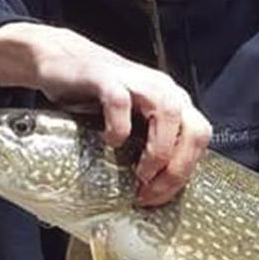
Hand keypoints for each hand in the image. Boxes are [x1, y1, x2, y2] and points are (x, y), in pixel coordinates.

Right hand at [0, 22, 210, 205]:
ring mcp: (138, 80)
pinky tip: (111, 141)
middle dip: (177, 168)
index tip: (157, 198)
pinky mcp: (107, 77)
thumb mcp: (129, 124)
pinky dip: (119, 127)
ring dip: (158, 151)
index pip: (199, 140)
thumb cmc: (95, 98)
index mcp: (174, 102)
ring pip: (168, 114)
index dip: (183, 174)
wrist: (60, 61)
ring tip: (139, 174)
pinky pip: (121, 102)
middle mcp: (164, 89)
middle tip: (150, 191)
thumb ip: (146, 146)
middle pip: (195, 129)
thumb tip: (152, 193)